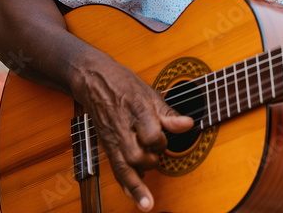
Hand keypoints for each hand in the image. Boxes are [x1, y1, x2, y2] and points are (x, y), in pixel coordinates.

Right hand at [71, 58, 193, 211]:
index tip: (166, 137)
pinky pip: (115, 169)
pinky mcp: (107, 146)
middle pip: (135, 155)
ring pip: (123, 167)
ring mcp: (112, 139)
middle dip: (150, 161)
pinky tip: (135, 196)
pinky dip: (125, 184)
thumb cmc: (125, 86)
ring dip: (136, 187)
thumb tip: (188, 125)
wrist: (94, 82)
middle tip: (158, 158)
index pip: (150, 134)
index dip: (161, 140)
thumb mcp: (150, 93)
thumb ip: (169, 113)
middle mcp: (122, 128)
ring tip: (147, 203)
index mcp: (136, 111)